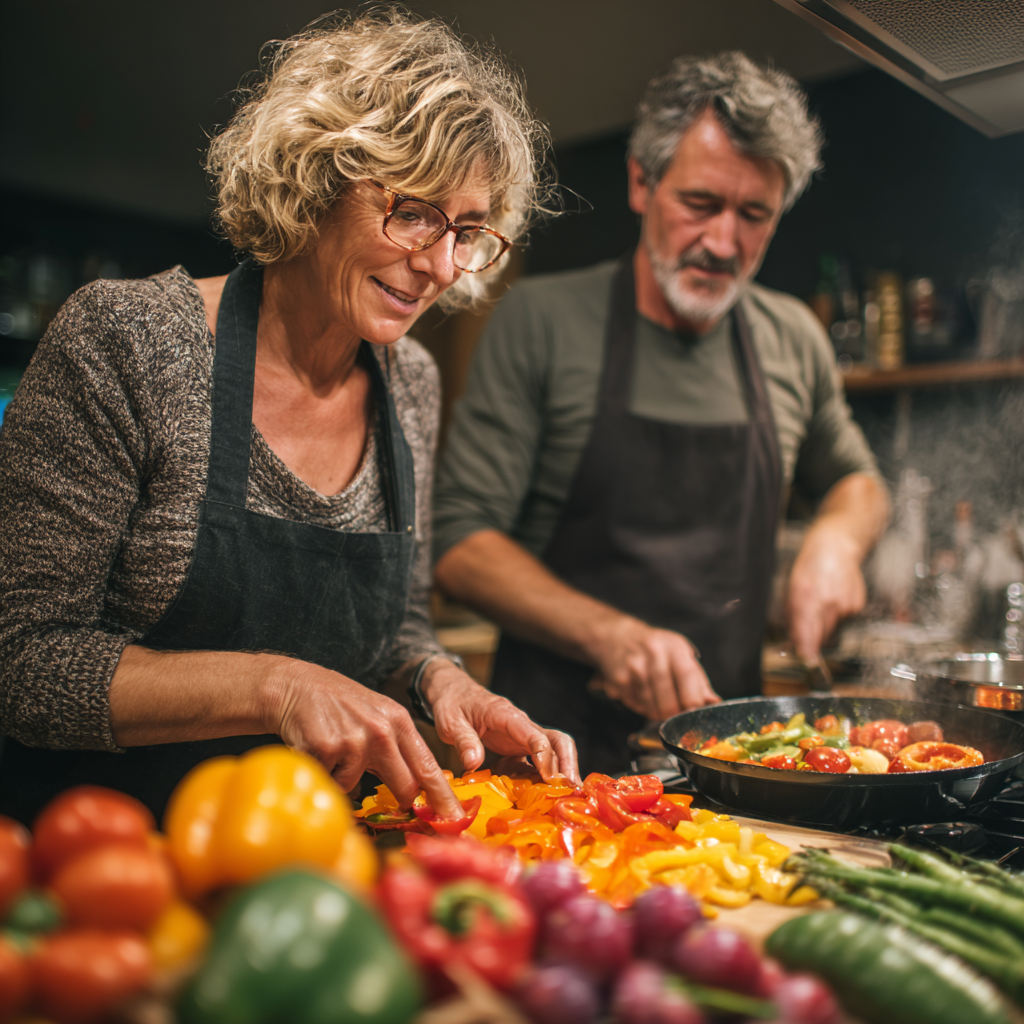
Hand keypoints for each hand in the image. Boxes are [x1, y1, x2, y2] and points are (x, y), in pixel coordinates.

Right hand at [267, 658, 464, 818]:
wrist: (296, 687)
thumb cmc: (338, 705)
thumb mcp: (377, 715)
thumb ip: (396, 746)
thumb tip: (415, 788)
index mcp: (398, 722)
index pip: (428, 767)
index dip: (442, 796)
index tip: (454, 818)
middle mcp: (382, 731)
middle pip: (404, 787)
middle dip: (400, 800)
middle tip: (394, 798)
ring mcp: (355, 740)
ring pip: (356, 787)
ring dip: (343, 776)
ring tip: (333, 747)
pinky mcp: (328, 749)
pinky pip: (330, 781)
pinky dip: (322, 771)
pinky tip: (316, 746)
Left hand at [422, 660, 580, 784]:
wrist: (453, 692)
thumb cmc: (452, 704)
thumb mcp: (451, 723)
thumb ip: (464, 741)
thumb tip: (474, 763)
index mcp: (507, 716)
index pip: (535, 735)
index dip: (546, 757)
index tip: (550, 779)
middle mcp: (521, 726)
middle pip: (557, 741)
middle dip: (568, 765)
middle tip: (572, 792)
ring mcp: (521, 737)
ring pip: (553, 751)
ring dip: (560, 774)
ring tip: (564, 800)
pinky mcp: (516, 748)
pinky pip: (535, 763)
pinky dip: (540, 779)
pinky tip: (538, 798)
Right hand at [590, 616, 719, 719]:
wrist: (619, 636)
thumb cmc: (657, 649)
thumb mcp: (681, 655)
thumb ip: (698, 681)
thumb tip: (714, 703)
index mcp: (674, 646)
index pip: (687, 676)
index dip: (693, 700)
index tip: (696, 713)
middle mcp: (653, 652)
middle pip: (668, 700)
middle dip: (674, 715)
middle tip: (676, 715)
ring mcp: (634, 665)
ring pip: (651, 707)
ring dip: (657, 713)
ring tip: (658, 702)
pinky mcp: (619, 679)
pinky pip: (636, 705)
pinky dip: (641, 707)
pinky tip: (642, 695)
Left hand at [787, 522, 866, 664]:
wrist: (835, 548)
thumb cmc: (810, 566)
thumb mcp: (793, 589)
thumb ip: (793, 616)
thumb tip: (793, 640)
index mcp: (809, 599)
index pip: (808, 635)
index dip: (807, 652)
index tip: (805, 662)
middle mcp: (829, 604)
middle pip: (821, 636)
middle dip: (812, 640)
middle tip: (805, 639)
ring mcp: (845, 605)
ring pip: (832, 628)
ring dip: (823, 625)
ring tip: (819, 606)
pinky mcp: (857, 605)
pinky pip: (843, 619)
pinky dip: (836, 615)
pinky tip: (832, 600)